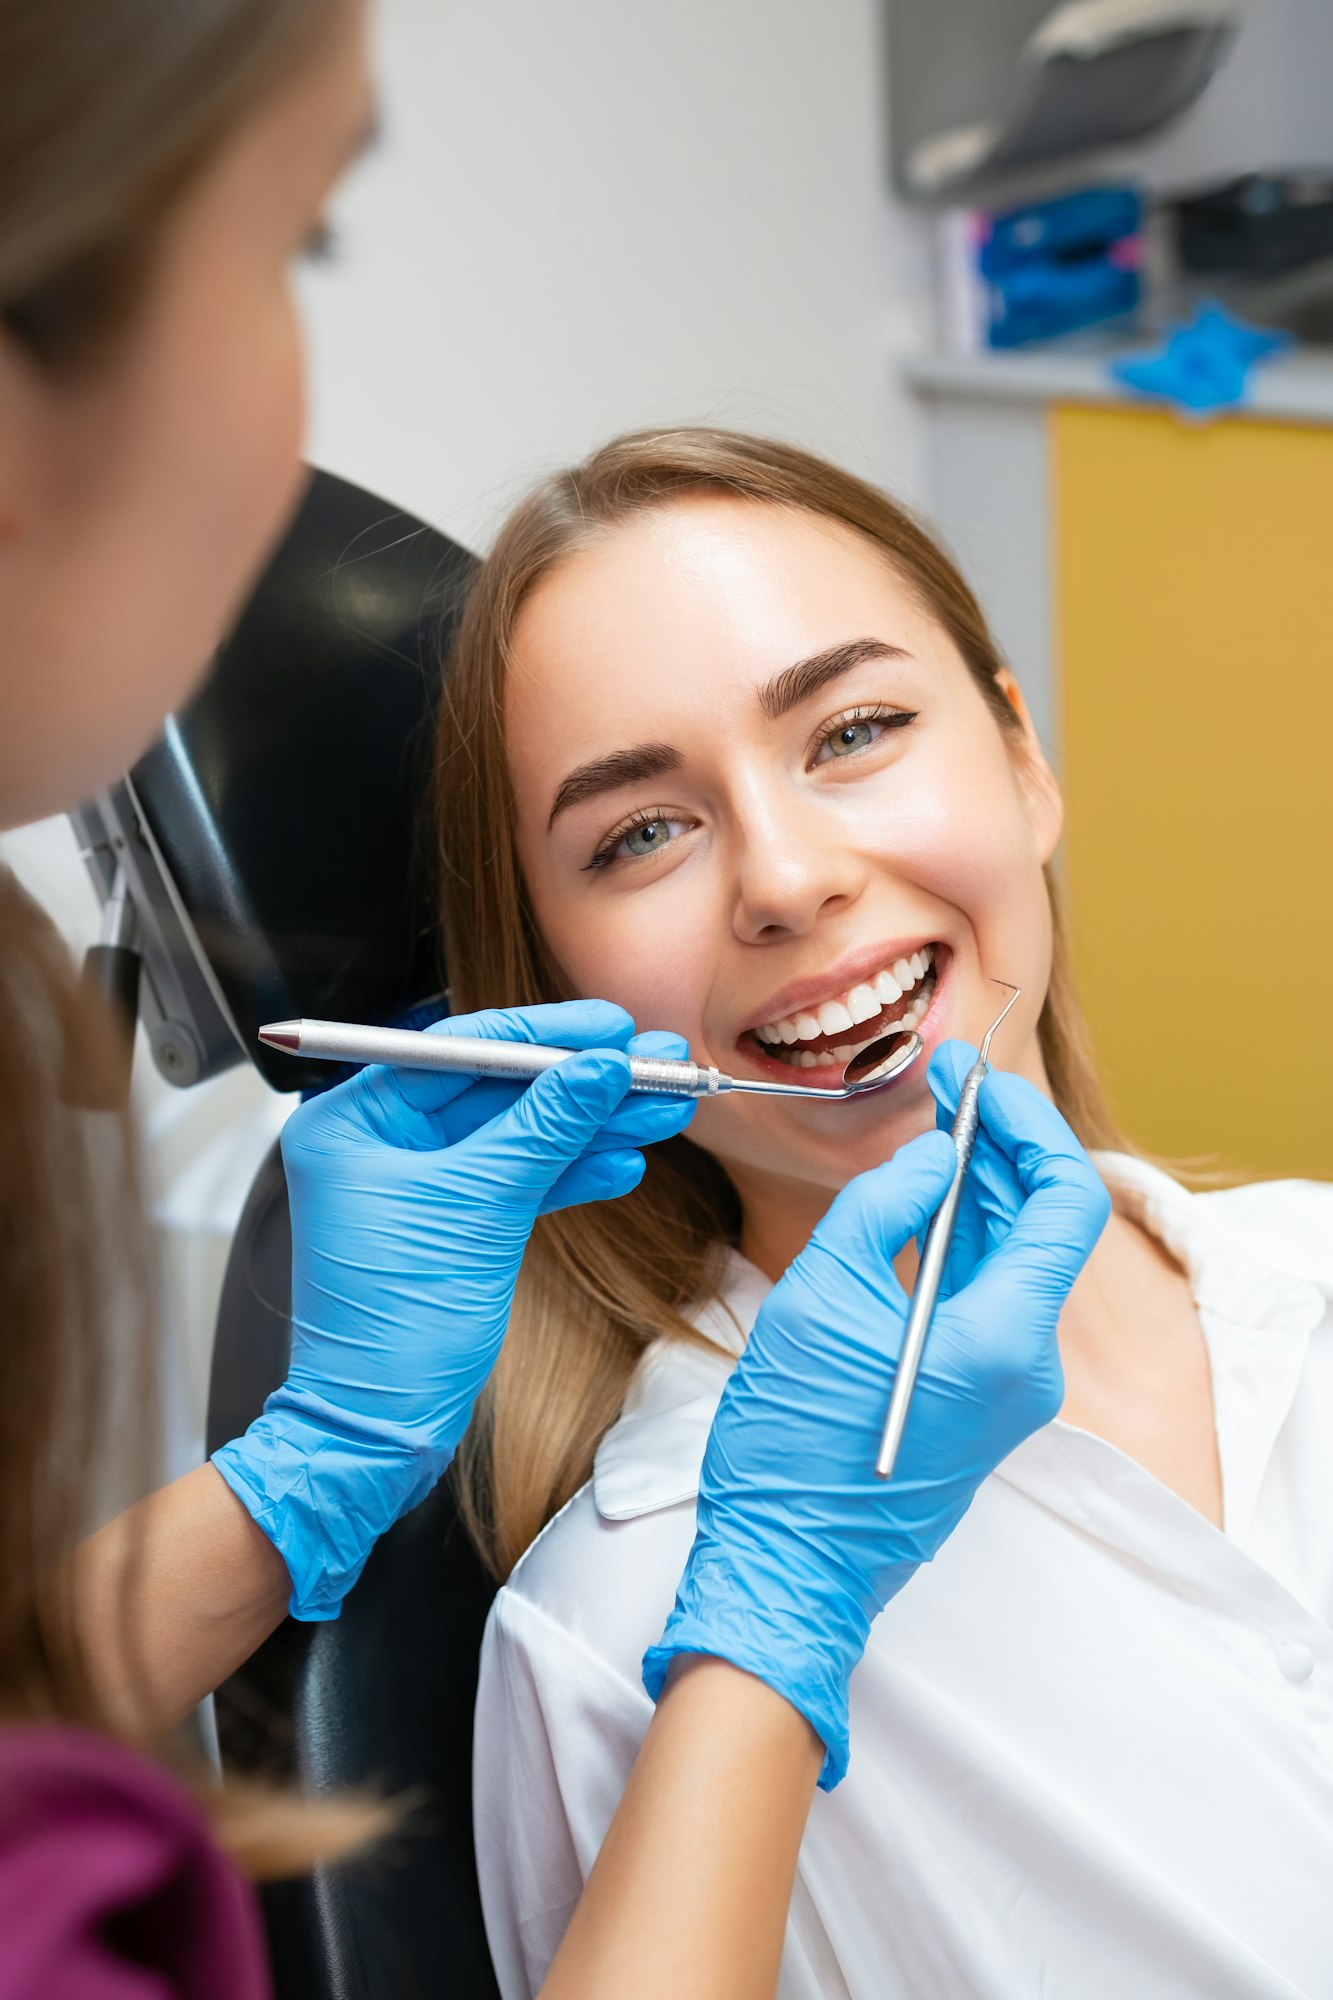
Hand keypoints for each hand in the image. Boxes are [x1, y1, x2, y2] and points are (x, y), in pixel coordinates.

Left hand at [214, 1000, 693, 1617]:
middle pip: (498, 1089)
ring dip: (592, 1126)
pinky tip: (623, 1160)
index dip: (545, 1035)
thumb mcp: (479, 1209)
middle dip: (582, 1082)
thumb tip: (599, 1067)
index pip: (461, 1050)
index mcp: (354, 1121)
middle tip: (657, 1063)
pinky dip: (569, 1172)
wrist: (378, 1433)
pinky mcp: (451, 1224)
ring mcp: (416, 1184)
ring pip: (519, 1136)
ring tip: (664, 1110)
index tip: (611, 1026)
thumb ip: (543, 1129)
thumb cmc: (393, 1330)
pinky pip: (518, 1181)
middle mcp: (379, 1143)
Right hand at [643, 1073, 1108, 1788]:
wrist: (787, 1563)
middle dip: (1001, 1144)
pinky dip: (966, 1236)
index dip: (1029, 1128)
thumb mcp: (822, 1296)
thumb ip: (884, 1206)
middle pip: (1046, 1225)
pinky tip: (927, 1194)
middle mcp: (1026, 1364)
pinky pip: (989, 1296)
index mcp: (1003, 1339)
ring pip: (1018, 1258)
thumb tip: (935, 1155)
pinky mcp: (978, 1397)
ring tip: (936, 1121)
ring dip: (984, 1185)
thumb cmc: (794, 1442)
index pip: (1065, 1201)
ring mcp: (1006, 1386)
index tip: (977, 1084)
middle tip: (946, 1083)